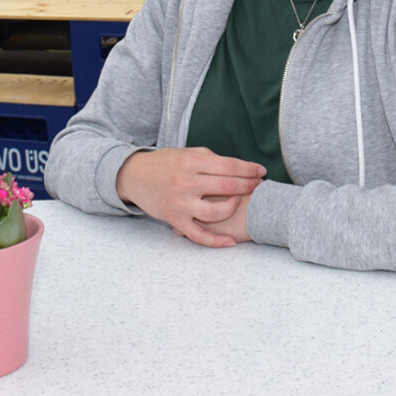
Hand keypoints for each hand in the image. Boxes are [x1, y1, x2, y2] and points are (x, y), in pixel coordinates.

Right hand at [115, 147, 264, 247]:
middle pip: (226, 186)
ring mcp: (180, 203)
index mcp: (191, 161)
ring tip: (238, 202)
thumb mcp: (187, 153)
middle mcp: (185, 182)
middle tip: (258, 185)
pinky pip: (198, 235)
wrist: (135, 176)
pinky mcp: (175, 220)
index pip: (228, 165)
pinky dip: (216, 241)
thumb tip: (238, 168)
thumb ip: (211, 159)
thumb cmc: (165, 163)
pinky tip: (230, 242)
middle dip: (247, 186)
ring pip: (215, 212)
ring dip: (232, 208)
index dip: (248, 169)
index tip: (260, 171)